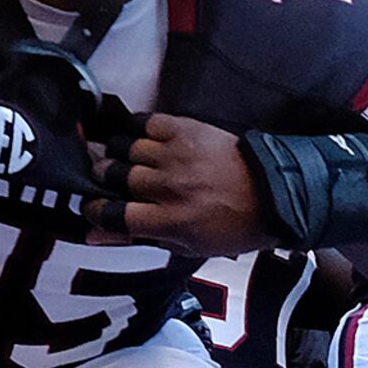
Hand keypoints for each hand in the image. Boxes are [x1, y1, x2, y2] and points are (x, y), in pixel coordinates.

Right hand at [90, 113, 265, 254]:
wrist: (273, 193)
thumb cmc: (234, 223)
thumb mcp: (187, 244)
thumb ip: (138, 237)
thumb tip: (94, 235)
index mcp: (171, 220)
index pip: (113, 214)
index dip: (96, 211)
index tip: (94, 207)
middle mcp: (170, 186)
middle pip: (113, 175)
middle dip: (105, 178)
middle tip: (112, 179)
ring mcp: (177, 155)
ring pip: (124, 147)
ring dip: (121, 153)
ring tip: (130, 159)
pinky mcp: (186, 130)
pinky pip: (145, 122)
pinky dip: (139, 130)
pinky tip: (144, 140)